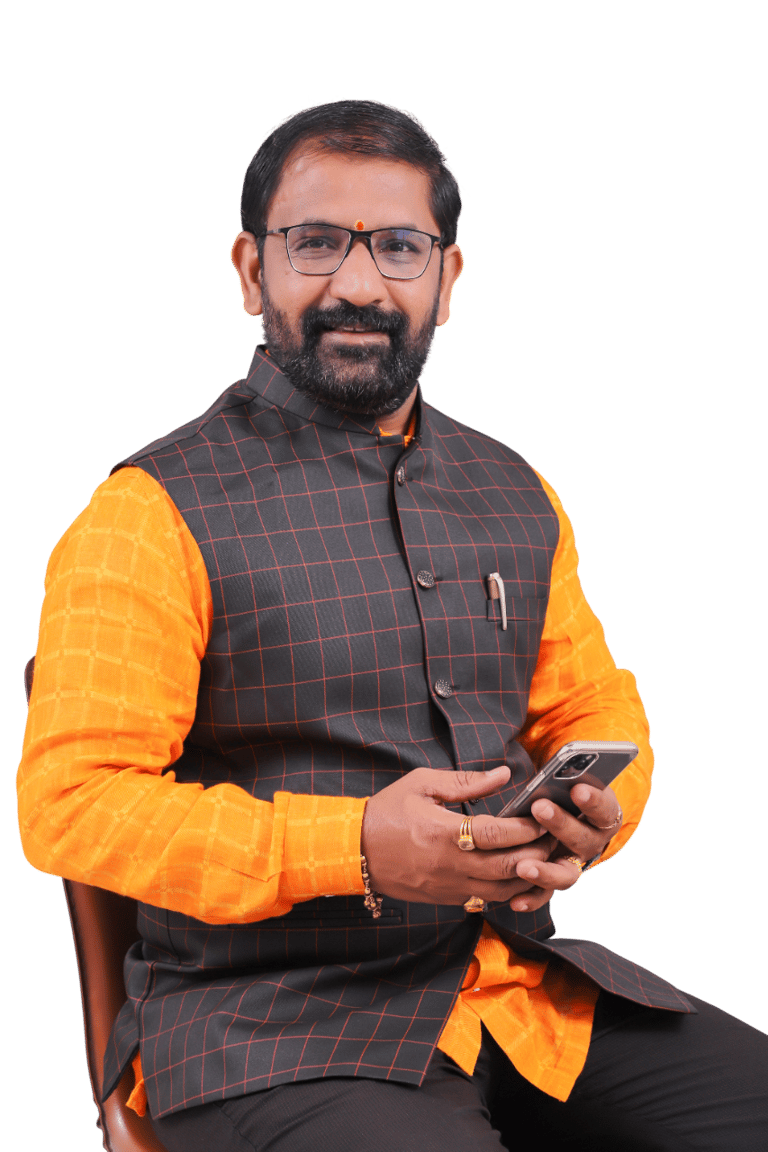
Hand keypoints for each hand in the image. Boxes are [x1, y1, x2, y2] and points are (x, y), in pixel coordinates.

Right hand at [361, 765, 555, 906]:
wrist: (355, 850)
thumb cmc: (388, 811)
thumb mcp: (423, 784)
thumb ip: (466, 781)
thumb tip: (503, 775)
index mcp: (444, 833)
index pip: (498, 833)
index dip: (526, 827)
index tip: (543, 816)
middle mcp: (450, 865)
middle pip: (508, 867)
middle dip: (537, 853)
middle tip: (553, 838)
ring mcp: (449, 887)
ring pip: (503, 891)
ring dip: (528, 876)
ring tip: (543, 857)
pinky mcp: (447, 899)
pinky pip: (487, 900)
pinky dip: (509, 890)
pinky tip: (519, 875)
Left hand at [509, 784, 622, 911]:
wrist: (561, 810)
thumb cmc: (562, 789)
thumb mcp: (568, 778)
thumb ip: (560, 776)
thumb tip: (528, 770)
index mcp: (602, 814)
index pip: (604, 809)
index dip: (593, 801)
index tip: (578, 789)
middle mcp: (592, 842)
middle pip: (583, 841)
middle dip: (561, 825)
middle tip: (539, 807)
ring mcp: (574, 863)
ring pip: (566, 874)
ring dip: (546, 872)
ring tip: (524, 867)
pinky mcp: (554, 879)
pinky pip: (545, 894)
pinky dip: (531, 899)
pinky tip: (515, 902)